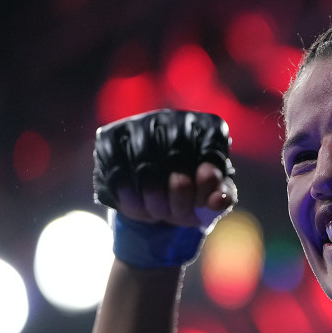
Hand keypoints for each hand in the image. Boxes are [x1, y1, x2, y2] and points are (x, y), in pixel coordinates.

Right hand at [93, 110, 236, 229]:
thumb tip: (217, 201)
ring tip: (158, 214)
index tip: (202, 203)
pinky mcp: (110, 137)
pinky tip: (138, 209)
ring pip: (144, 165)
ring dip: (153, 200)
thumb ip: (221, 198)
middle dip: (179, 196)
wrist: (155, 196)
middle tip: (178, 215)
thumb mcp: (212, 199)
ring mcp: (140, 123)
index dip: (206, 184)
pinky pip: (116, 171)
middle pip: (176, 156)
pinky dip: (128, 198)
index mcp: (207, 127)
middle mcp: (174, 118)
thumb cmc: (192, 194)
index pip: (210, 152)